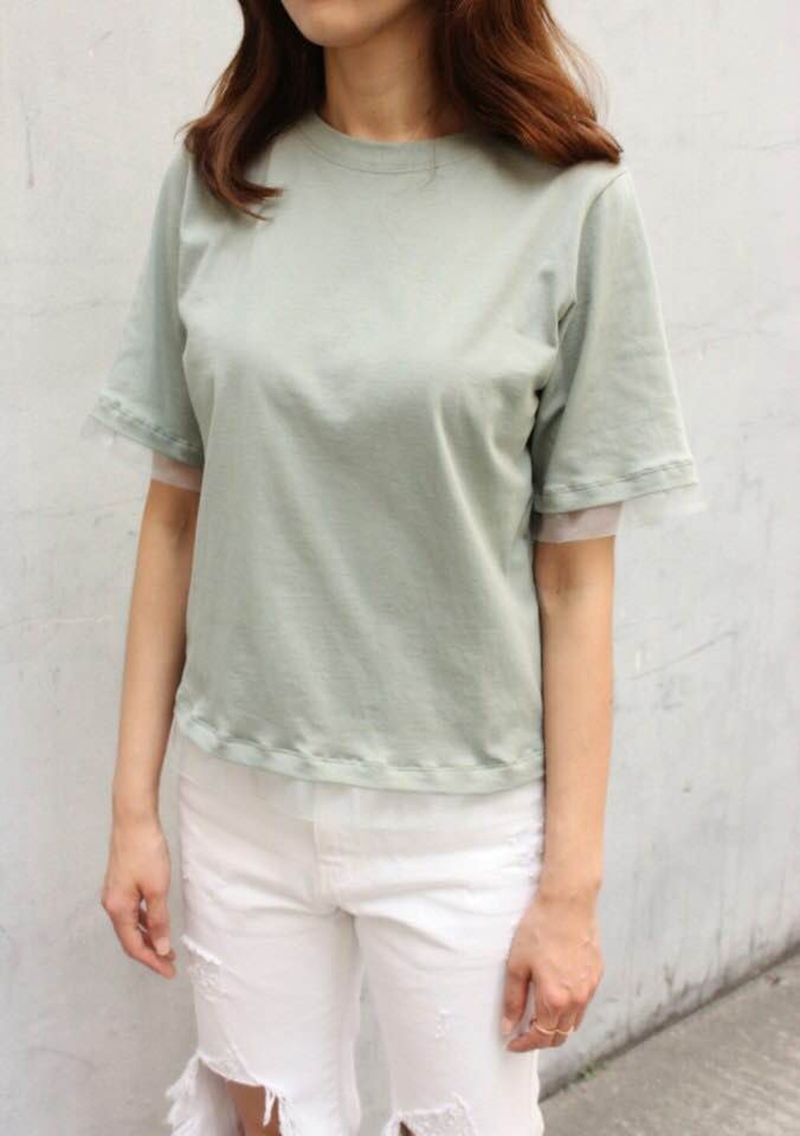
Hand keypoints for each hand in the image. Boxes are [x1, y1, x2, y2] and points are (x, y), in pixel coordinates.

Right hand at [100, 814, 176, 977]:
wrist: (134, 821)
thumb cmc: (145, 852)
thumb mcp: (157, 889)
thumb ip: (159, 920)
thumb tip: (161, 947)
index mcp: (117, 909)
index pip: (134, 946)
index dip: (152, 961)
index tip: (169, 971)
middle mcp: (111, 904)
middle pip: (130, 938)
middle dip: (150, 952)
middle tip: (170, 964)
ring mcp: (114, 893)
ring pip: (131, 925)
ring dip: (148, 937)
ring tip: (166, 947)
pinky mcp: (120, 883)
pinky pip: (131, 911)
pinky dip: (144, 921)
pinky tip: (156, 922)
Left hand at [501, 885, 603, 1049]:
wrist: (567, 903)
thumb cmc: (539, 929)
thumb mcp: (517, 964)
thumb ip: (513, 1000)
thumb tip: (508, 1027)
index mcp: (555, 999)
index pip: (541, 1037)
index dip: (524, 1044)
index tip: (513, 1043)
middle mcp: (577, 999)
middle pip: (560, 1035)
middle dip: (540, 1039)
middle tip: (523, 1032)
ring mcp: (590, 988)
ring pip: (575, 1022)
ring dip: (557, 1026)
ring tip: (538, 1016)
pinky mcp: (597, 975)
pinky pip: (584, 1003)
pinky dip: (570, 1009)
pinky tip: (556, 995)